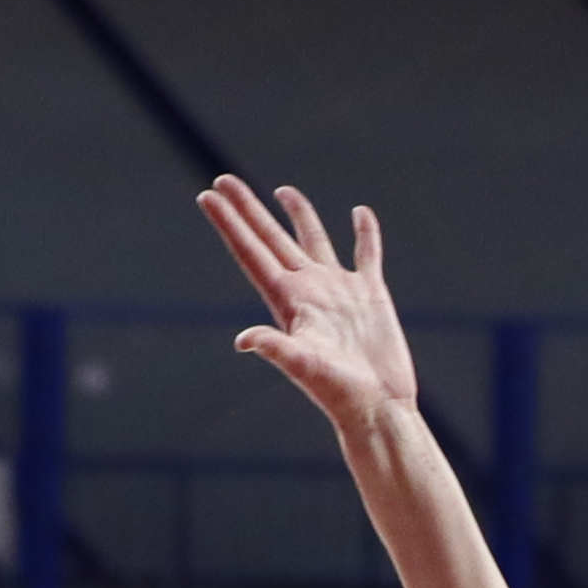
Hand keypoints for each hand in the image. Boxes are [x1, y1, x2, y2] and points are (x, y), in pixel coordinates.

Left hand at [203, 177, 414, 437]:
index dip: (229, 223)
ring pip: (313, 240)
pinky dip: (366, 233)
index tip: (207, 194)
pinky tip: (360, 213)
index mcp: (288, 301)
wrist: (380, 409)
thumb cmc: (340, 394)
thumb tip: (243, 340)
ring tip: (282, 191)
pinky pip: (367, 254)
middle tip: (223, 178)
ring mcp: (339, 290)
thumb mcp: (305, 369)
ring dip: (299, 214)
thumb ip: (276, 349)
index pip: (251, 252)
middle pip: (271, 239)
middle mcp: (309, 290)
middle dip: (248, 209)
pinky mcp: (370, 295)